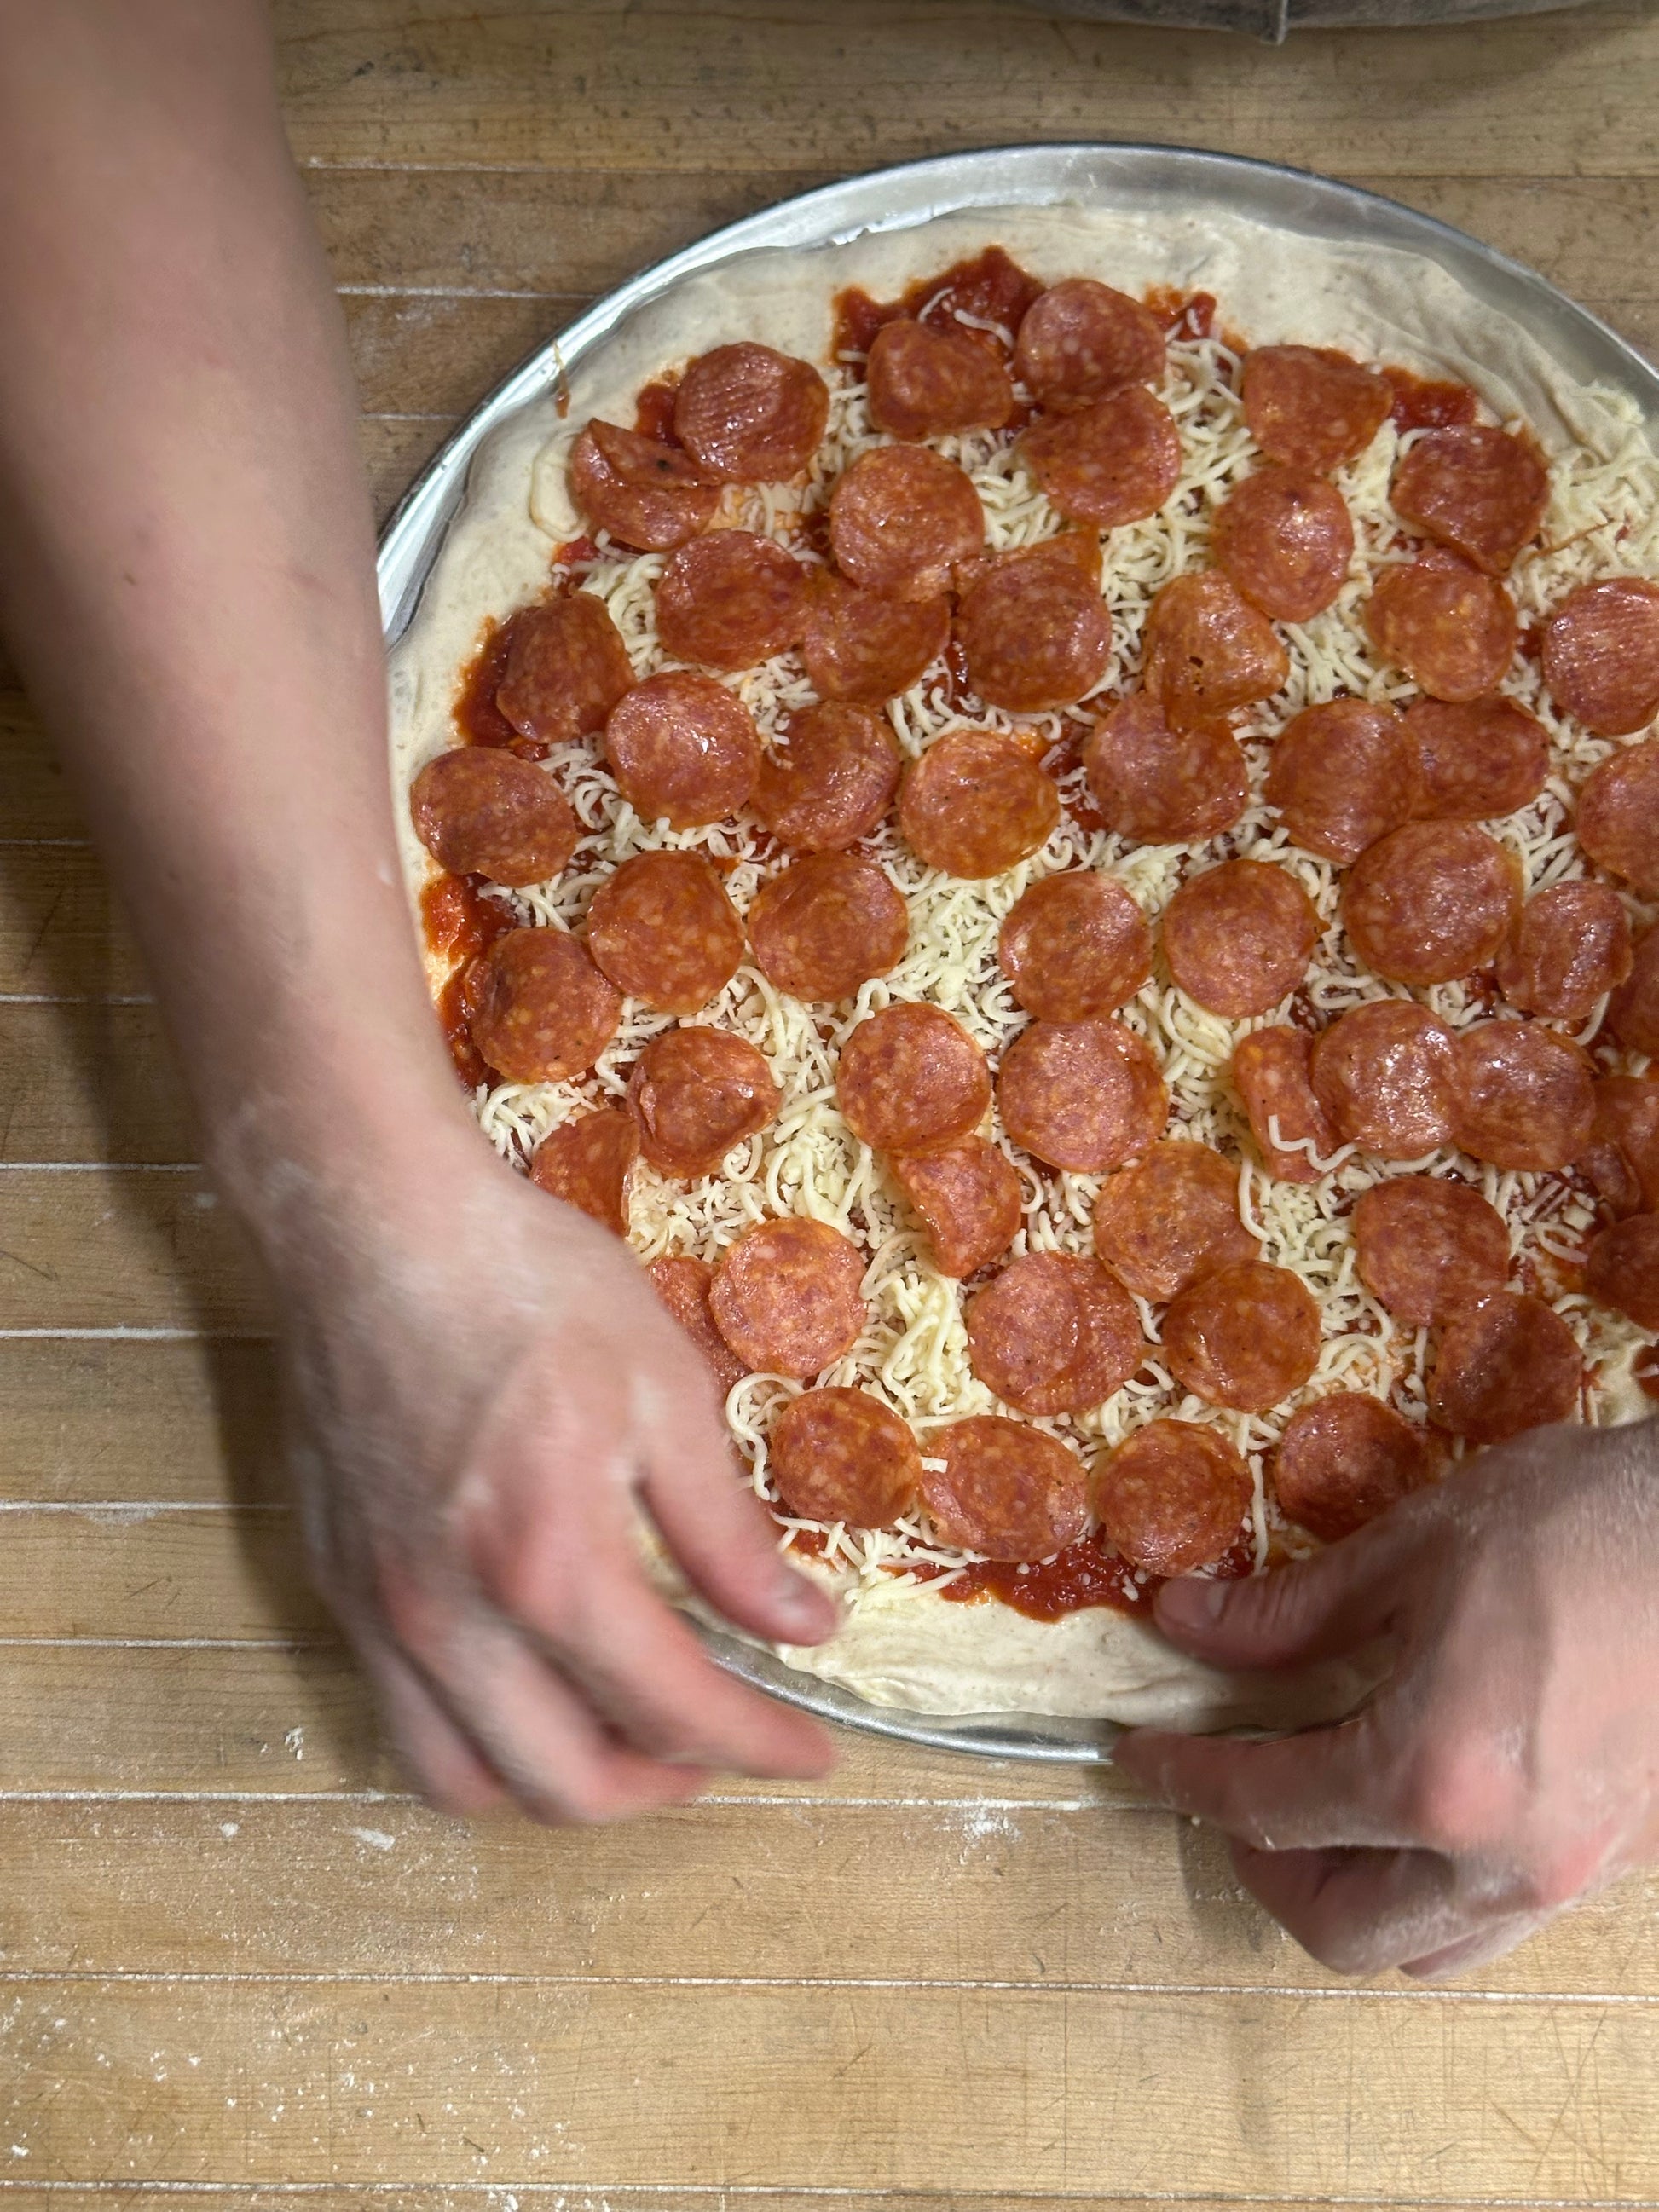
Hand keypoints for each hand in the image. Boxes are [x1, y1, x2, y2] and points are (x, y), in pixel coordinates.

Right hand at [272, 1117, 838, 1822]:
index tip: (812, 1751)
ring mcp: (380, 1612)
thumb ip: (727, 1534)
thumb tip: (803, 1628)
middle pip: (567, 1786)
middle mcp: (452, 1620)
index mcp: (550, 1568)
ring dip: (562, 1785)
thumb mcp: (665, 1391)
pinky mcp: (338, 1585)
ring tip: (630, 1732)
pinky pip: (404, 1719)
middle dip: (667, 1786)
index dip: (761, 1745)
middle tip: (728, 1742)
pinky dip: (481, 1739)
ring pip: (464, 1781)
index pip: (674, 1709)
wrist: (372, 1222)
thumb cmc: (527, 1285)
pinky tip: (535, 1680)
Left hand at [1114, 1417, 1658, 1976]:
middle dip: (1263, 1868)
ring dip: (1351, 1898)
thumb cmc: (1579, 1526)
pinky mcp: (1619, 1863)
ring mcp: (1569, 1874)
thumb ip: (1289, 1613)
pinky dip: (1432, 1891)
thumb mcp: (1412, 1551)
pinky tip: (1417, 1810)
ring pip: (1427, 1950)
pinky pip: (1498, 1922)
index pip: (1269, 1808)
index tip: (1142, 1755)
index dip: (1186, 1781)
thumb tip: (1184, 1625)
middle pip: (1340, 1927)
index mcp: (1434, 1776)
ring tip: (1316, 1811)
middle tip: (1230, 1790)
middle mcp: (1501, 1857)